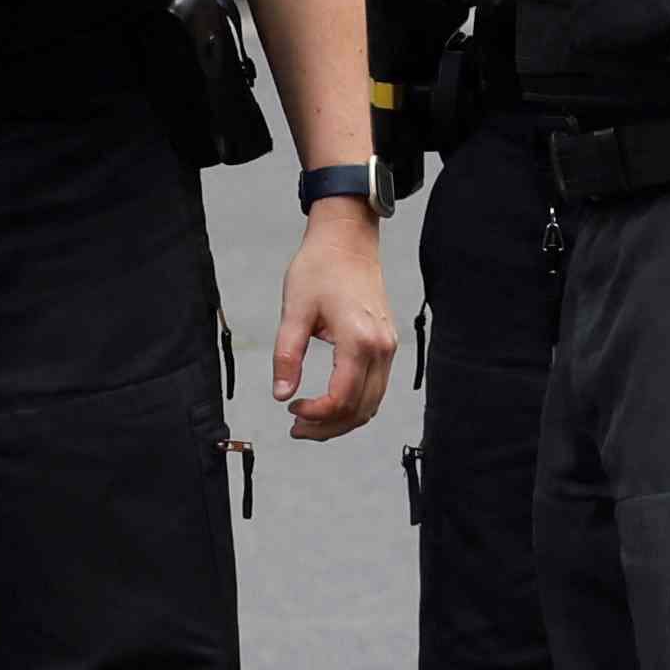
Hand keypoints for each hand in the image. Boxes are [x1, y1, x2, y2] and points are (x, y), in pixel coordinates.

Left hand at [269, 201, 393, 440]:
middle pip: (360, 410)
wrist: (348, 240)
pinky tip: (330, 404)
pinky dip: (355, 404)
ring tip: (310, 422)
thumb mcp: (294, 311)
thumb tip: (280, 394)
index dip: (314, 414)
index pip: (341, 399)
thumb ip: (287, 355)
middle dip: (327, 427)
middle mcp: (380, 349)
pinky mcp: (386, 345)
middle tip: (296, 429)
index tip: (290, 409)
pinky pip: (376, 388)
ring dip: (342, 420)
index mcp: (358, 341)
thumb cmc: (320, 268)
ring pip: (372, 403)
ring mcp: (388, 348)